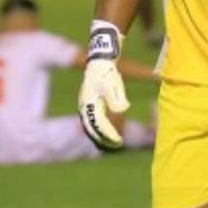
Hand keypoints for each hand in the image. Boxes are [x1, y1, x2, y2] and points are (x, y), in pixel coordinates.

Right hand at [78, 22, 129, 149]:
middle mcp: (85, 107)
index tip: (119, 141)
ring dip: (102, 135)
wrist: (99, 63)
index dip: (109, 135)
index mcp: (89, 104)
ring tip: (115, 140)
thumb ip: (116, 98)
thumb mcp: (113, 84)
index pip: (99, 125)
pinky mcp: (89, 105)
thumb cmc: (107, 74)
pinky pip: (93, 121)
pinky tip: (110, 130)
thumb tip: (122, 110)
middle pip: (93, 129)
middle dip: (105, 139)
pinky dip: (100, 129)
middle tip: (118, 144)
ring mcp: (86, 106)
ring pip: (92, 127)